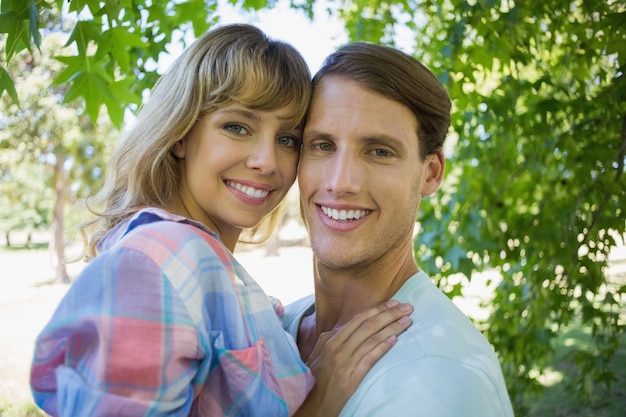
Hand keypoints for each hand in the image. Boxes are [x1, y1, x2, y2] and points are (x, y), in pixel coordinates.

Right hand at [294, 300, 412, 416]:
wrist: (311, 403)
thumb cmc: (314, 378)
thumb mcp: (320, 354)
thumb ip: (334, 339)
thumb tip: (351, 327)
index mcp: (330, 340)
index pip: (358, 319)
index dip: (377, 309)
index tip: (393, 303)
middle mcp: (336, 348)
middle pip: (367, 326)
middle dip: (389, 314)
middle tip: (407, 307)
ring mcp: (344, 362)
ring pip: (371, 339)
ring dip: (391, 328)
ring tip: (406, 321)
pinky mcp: (350, 378)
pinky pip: (369, 359)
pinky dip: (382, 348)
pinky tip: (394, 340)